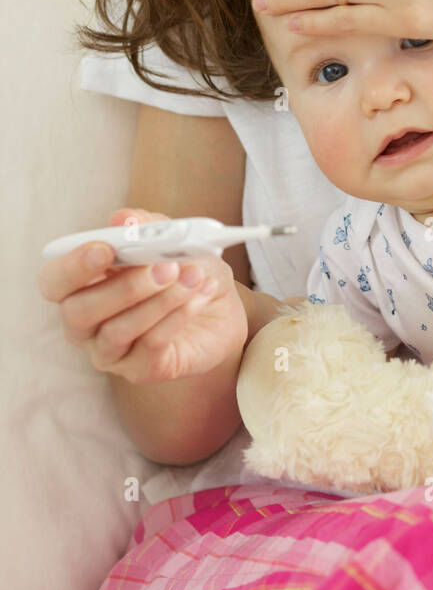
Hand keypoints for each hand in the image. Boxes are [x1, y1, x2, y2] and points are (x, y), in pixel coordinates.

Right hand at [38, 207, 249, 385]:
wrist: (221, 307)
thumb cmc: (183, 267)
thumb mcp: (171, 238)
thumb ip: (147, 226)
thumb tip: (123, 219)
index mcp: (81, 284)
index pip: (54, 281)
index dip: (73, 267)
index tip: (105, 249)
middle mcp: (86, 323)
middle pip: (78, 312)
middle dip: (123, 287)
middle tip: (164, 265)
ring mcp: (110, 351)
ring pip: (116, 332)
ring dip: (159, 300)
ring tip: (193, 276)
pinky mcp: (140, 370)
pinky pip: (150, 347)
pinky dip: (177, 317)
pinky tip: (199, 296)